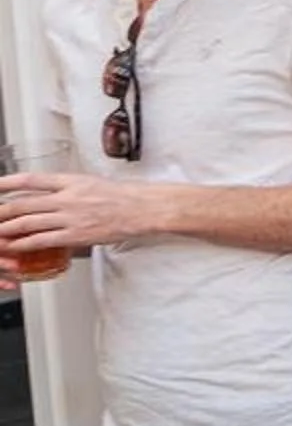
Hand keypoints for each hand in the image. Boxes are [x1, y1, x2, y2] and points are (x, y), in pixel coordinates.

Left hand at [0, 172, 155, 255]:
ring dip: (7, 229)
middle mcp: (67, 198)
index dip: (8, 182)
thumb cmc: (123, 195)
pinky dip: (25, 244)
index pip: (31, 179)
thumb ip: (68, 187)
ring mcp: (70, 218)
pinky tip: (16, 246)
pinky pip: (42, 240)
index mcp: (71, 181)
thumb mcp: (91, 182)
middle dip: (1, 211)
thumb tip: (48, 192)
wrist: (144, 209)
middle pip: (23, 204)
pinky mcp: (76, 235)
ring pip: (28, 223)